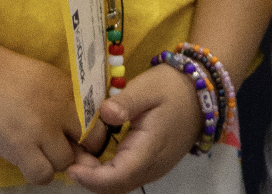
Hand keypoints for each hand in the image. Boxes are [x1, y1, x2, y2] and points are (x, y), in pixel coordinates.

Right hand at [0, 35, 86, 184]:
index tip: (72, 136)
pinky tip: (24, 159)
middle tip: (52, 146)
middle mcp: (60, 108)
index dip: (88, 135)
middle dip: (74, 150)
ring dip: (52, 161)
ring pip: (65, 162)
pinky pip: (43, 175)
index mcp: (67, 88)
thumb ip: (59, 99)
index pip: (98, 122)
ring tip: (35, 151)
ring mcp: (41, 128)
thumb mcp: (40, 76)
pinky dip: (37, 172)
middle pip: (87, 145)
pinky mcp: (20, 146)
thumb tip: (74, 131)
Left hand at [68, 60, 204, 192]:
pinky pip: (128, 176)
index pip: (118, 177)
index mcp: (149, 150)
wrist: (201, 92)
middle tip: (70, 157)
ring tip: (78, 155)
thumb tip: (106, 113)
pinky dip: (109, 172)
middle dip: (90, 178)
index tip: (71, 167)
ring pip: (122, 184)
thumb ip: (126, 102)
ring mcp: (154, 168)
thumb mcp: (147, 87)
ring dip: (98, 177)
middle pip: (117, 186)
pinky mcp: (154, 163)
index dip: (92, 178)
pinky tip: (95, 155)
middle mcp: (152, 166)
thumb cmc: (172, 88)